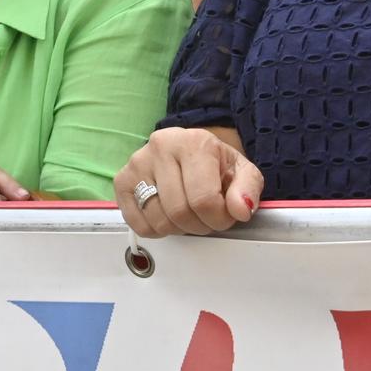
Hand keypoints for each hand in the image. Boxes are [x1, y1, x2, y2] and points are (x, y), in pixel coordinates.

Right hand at [114, 127, 260, 236]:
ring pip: (158, 220)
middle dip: (199, 226)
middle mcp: (161, 147)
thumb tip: (240, 209)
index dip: (218, 219)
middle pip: (179, 212)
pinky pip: (137, 223)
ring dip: (178, 228)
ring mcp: (138, 163)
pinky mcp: (122, 180)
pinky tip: (167, 214)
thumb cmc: (215, 164)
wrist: (191, 151)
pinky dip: (155, 228)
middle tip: (206, 217)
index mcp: (194, 142)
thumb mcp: (242, 172)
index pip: (204, 199)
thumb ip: (248, 189)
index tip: (224, 216)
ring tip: (188, 214)